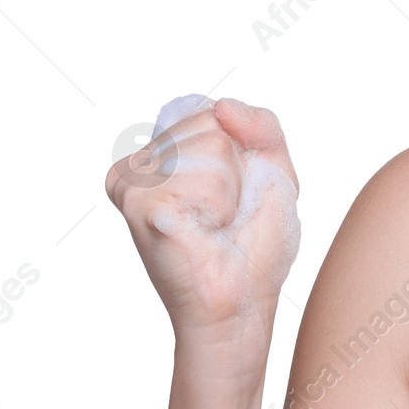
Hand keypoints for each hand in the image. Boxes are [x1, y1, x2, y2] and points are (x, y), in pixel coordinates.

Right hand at [106, 98, 301, 356]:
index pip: (213, 111)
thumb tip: (222, 106)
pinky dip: (222, 205)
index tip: (238, 191)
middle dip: (240, 169)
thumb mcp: (274, 170)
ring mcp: (134, 184)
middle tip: (229, 213)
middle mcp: (138, 165)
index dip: (244, 151)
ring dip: (232, 189)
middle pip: (212, 123)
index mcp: (162, 154)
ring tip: (216, 224)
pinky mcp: (140, 205)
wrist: (244, 301)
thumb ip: (261, 126)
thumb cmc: (253, 244)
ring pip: (211, 145)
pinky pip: (205, 176)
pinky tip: (204, 232)